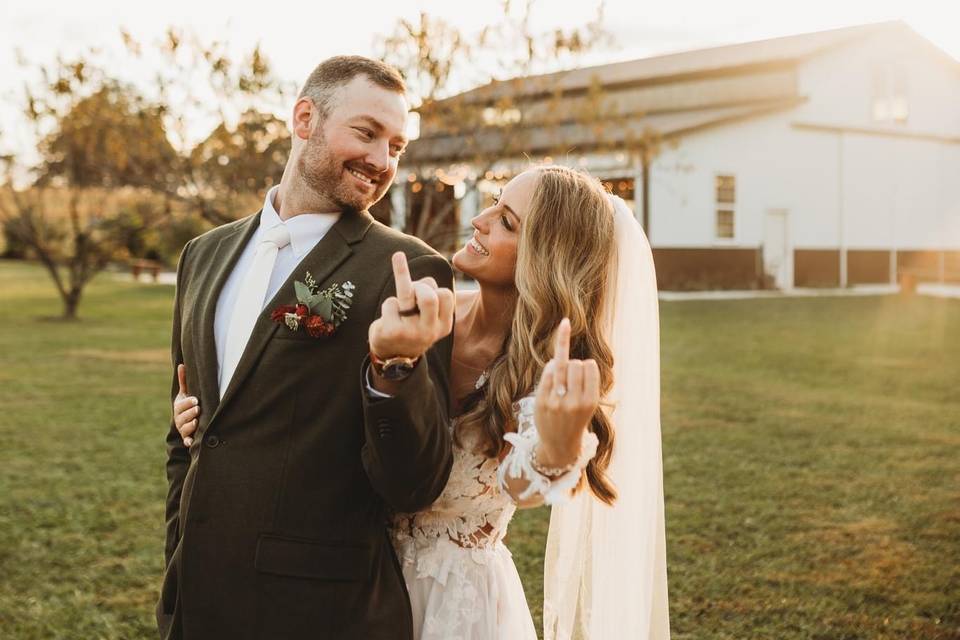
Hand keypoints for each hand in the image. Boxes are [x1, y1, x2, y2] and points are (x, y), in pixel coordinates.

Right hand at [173, 363, 199, 446]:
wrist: (185, 422)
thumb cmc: (187, 404)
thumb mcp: (185, 393)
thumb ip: (184, 381)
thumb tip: (182, 364)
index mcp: (179, 407)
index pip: (181, 405)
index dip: (187, 403)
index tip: (195, 400)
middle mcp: (179, 419)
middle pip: (183, 417)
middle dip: (190, 413)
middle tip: (198, 409)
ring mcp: (182, 429)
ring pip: (185, 429)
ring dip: (190, 426)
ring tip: (196, 422)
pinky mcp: (187, 439)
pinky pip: (187, 441)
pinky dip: (189, 442)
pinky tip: (192, 443)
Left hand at [368, 252, 454, 360]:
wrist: (393, 358)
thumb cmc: (411, 328)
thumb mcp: (427, 316)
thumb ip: (430, 295)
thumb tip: (425, 281)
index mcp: (443, 326)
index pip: (445, 295)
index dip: (434, 288)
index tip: (424, 293)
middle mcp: (430, 331)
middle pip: (430, 296)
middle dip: (420, 286)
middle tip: (412, 290)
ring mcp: (411, 332)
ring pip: (408, 293)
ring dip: (402, 273)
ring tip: (398, 256)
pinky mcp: (392, 332)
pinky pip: (391, 303)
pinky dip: (389, 305)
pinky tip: (387, 317)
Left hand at [534, 318, 599, 467]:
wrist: (559, 445)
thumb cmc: (575, 418)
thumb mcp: (587, 403)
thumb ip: (581, 379)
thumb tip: (561, 348)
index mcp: (590, 401)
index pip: (589, 366)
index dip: (586, 365)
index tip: (584, 372)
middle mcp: (574, 402)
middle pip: (575, 363)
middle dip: (574, 365)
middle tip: (571, 379)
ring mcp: (556, 401)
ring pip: (561, 365)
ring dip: (563, 361)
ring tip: (562, 365)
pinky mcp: (541, 401)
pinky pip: (547, 372)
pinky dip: (551, 366)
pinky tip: (554, 367)